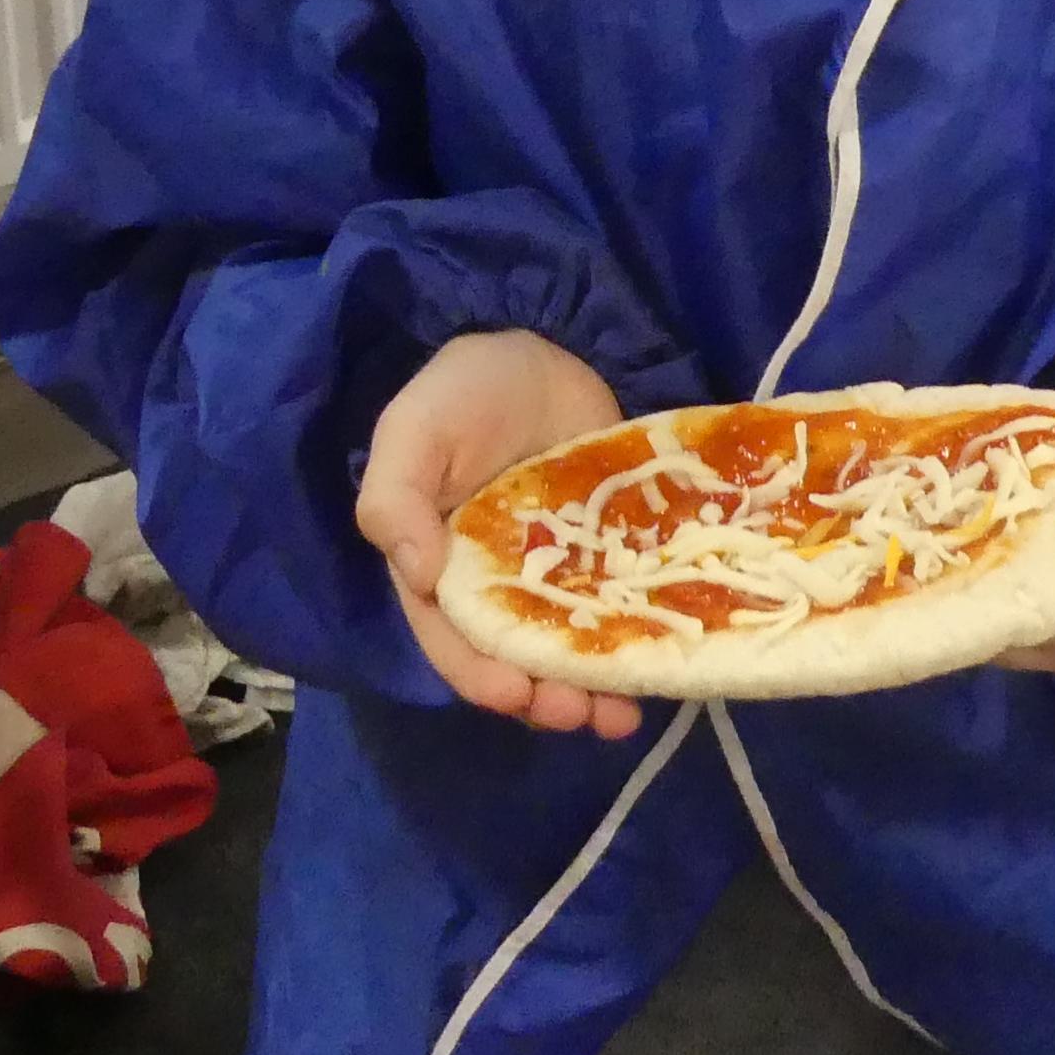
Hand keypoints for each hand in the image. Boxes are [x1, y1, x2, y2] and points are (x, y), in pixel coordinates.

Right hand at [355, 331, 640, 738]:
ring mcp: (558, 573)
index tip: (516, 695)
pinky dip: (635, 642)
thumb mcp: (414, 431)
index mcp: (439, 568)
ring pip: (572, 648)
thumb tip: (417, 574)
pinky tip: (659, 664)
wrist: (547, 340)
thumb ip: (395, 497)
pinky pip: (620, 608)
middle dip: (547, 697)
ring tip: (624, 711)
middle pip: (517, 660)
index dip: (480, 676)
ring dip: (594, 688)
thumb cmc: (466, 389)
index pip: (452, 641)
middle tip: (586, 714)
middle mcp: (497, 585)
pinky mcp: (609, 554)